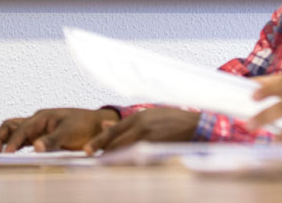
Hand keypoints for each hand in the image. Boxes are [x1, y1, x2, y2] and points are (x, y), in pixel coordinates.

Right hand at [0, 107, 118, 152]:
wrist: (97, 126)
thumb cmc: (84, 125)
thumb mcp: (69, 132)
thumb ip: (52, 140)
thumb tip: (36, 148)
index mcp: (42, 116)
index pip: (21, 128)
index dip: (12, 142)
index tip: (7, 155)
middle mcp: (36, 121)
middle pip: (10, 126)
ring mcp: (38, 129)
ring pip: (14, 133)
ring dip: (5, 142)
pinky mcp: (41, 138)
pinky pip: (23, 141)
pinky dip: (15, 147)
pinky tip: (12, 157)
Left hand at [84, 107, 200, 153]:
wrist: (195, 125)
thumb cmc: (172, 119)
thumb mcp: (148, 115)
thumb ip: (127, 122)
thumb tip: (104, 125)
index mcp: (138, 117)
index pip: (112, 131)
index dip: (98, 141)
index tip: (86, 151)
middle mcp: (141, 127)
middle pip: (116, 144)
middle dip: (105, 153)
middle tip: (96, 160)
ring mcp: (149, 139)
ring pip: (125, 152)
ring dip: (115, 159)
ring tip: (106, 164)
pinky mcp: (157, 149)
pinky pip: (138, 159)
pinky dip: (129, 163)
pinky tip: (125, 166)